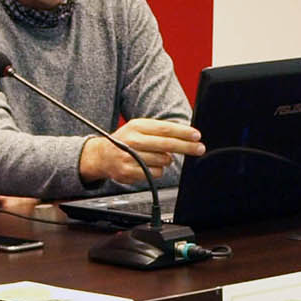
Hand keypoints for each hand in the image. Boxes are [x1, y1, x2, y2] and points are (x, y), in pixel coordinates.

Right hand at [79, 118, 204, 184]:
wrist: (101, 156)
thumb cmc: (126, 141)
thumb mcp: (139, 128)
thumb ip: (159, 130)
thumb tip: (186, 135)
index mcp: (137, 126)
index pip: (165, 129)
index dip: (183, 133)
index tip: (196, 136)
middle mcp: (133, 140)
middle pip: (167, 145)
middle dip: (186, 147)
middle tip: (199, 148)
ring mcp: (130, 157)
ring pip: (163, 161)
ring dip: (167, 160)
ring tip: (158, 157)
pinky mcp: (129, 172)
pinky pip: (155, 173)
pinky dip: (158, 170)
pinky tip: (149, 166)